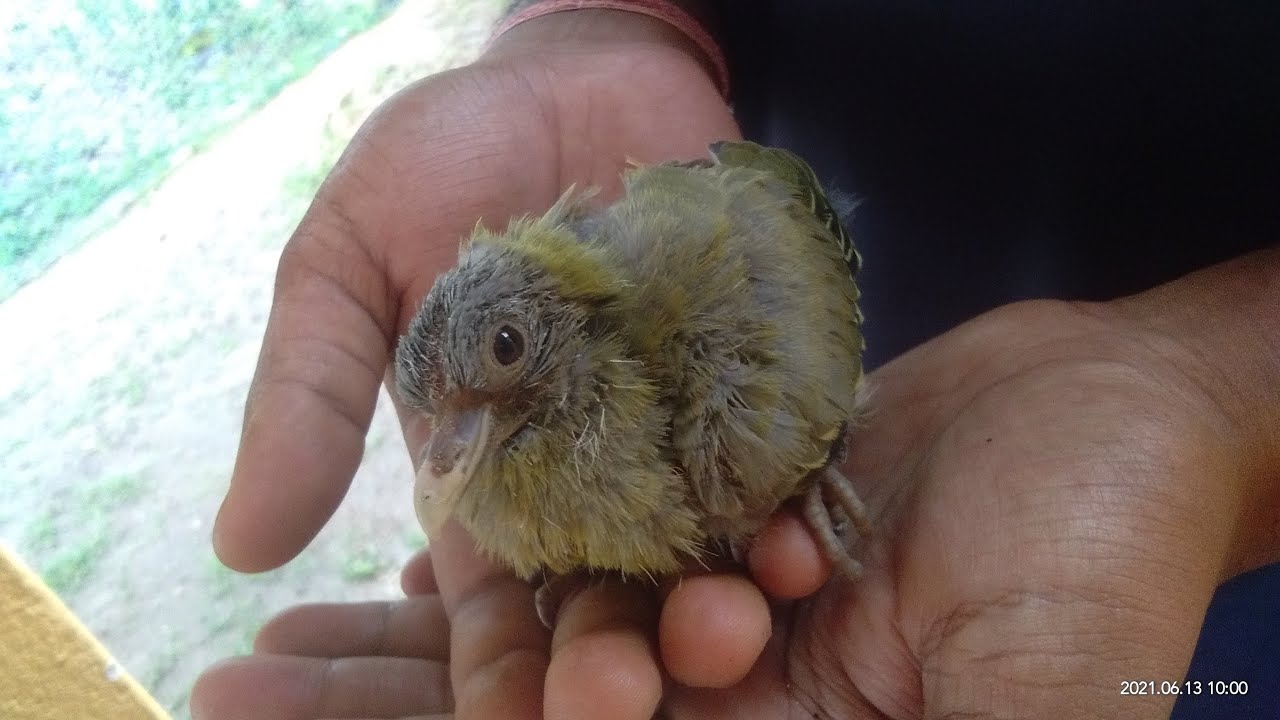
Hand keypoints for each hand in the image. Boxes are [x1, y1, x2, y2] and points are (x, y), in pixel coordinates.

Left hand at [199, 249, 1278, 718]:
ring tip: (274, 649)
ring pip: (538, 651)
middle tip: (234, 698)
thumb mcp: (1038, 681)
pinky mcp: (726, 530)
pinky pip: (590, 553)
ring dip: (409, 652)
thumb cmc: (1108, 547)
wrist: (1120, 412)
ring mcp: (731, 626)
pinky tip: (405, 564)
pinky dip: (503, 556)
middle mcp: (744, 715)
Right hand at [203, 6, 745, 718]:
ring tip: (720, 632)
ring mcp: (687, 428)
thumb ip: (309, 393)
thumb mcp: (347, 264)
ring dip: (713, 602)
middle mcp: (597, 472)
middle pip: (609, 601)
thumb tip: (239, 544)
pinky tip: (793, 539)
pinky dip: (790, 501)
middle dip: (612, 662)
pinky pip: (787, 455)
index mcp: (492, 473)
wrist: (569, 70)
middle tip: (619, 704)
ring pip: (705, 550)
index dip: (497, 673)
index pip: (493, 608)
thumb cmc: (443, 159)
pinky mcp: (765, 374)